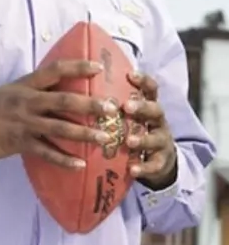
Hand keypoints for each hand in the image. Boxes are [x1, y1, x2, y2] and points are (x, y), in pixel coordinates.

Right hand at [0, 58, 118, 167]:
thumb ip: (35, 89)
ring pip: (58, 128)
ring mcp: (23, 123)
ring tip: (104, 138)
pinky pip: (46, 152)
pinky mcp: (19, 142)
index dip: (77, 67)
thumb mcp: (11, 91)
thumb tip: (65, 85)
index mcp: (25, 85)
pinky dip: (64, 160)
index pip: (54, 71)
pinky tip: (80, 165)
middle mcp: (26, 102)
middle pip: (62, 100)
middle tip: (112, 108)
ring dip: (83, 134)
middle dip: (89, 104)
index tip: (99, 68)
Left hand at [124, 71, 176, 187]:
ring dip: (142, 139)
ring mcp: (161, 141)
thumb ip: (114, 102)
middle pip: (155, 110)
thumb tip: (82, 81)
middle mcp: (157, 121)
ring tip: (130, 141)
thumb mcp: (128, 115)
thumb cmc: (135, 130)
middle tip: (127, 106)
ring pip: (155, 138)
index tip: (130, 74)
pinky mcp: (160, 162)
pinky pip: (154, 165)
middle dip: (142, 108)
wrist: (158, 160)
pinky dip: (143, 167)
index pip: (150, 90)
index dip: (143, 81)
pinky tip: (132, 169)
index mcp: (148, 107)